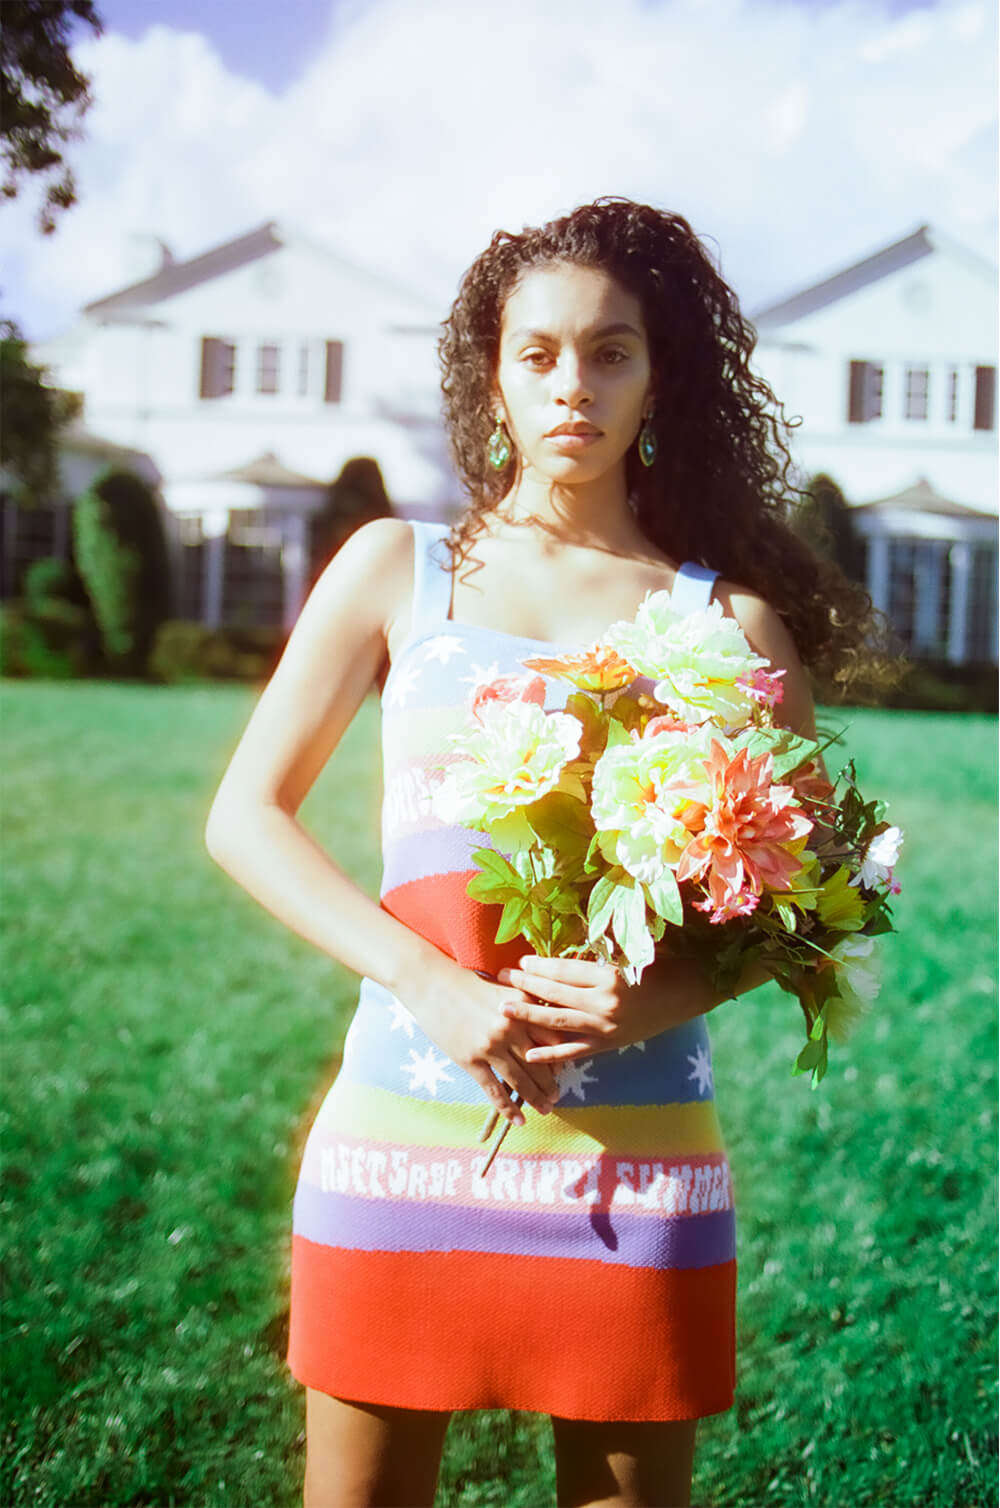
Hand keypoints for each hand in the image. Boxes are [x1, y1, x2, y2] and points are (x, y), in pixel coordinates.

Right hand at [402, 956, 567, 1126]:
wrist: (432, 984)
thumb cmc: (467, 983)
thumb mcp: (504, 988)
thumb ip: (525, 1006)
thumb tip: (543, 1029)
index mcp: (523, 1006)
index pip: (553, 1039)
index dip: (562, 1056)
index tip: (562, 1068)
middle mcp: (511, 1027)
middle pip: (541, 1063)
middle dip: (551, 1084)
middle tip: (556, 1096)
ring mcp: (491, 1045)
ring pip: (521, 1080)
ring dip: (536, 1098)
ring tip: (546, 1109)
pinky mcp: (471, 1060)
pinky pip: (495, 1090)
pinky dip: (508, 1108)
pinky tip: (518, 1120)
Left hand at [495, 952, 719, 1062]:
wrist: (686, 994)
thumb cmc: (657, 967)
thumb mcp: (627, 955)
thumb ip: (596, 956)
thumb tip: (561, 954)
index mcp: (609, 976)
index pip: (564, 971)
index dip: (539, 966)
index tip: (521, 962)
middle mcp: (604, 1003)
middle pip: (556, 993)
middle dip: (525, 984)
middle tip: (501, 977)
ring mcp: (605, 1027)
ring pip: (559, 1021)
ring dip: (529, 1014)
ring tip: (504, 1009)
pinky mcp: (608, 1044)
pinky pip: (575, 1051)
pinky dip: (552, 1054)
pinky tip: (529, 1053)